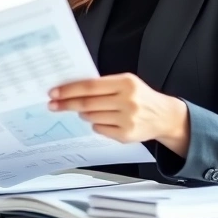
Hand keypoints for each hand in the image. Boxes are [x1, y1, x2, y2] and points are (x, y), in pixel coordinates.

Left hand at [48, 73, 188, 155]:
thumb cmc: (140, 96)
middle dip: (67, 104)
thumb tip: (72, 89)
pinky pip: (99, 129)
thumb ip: (103, 85)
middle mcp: (127, 100)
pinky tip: (102, 120)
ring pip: (92, 117)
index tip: (54, 92)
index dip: (69, 90)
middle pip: (88, 103)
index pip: (90, 86)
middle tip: (53, 104)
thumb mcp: (126, 82)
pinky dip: (95, 124)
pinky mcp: (126, 135)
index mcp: (126, 83)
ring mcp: (127, 119)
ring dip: (83, 114)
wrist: (164, 116)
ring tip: (85, 110)